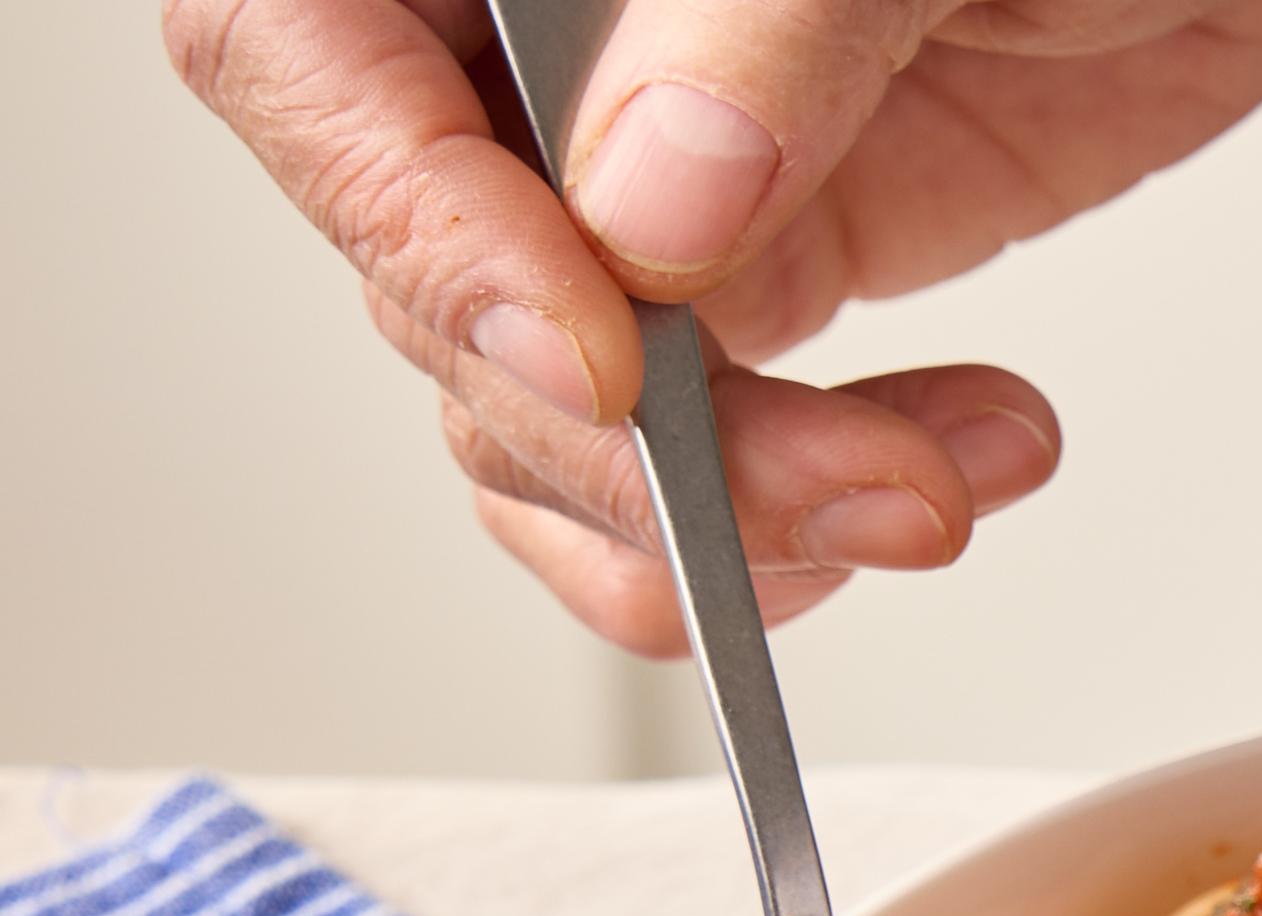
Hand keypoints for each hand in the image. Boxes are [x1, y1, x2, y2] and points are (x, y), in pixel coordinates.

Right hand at [167, 0, 1261, 650]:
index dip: (417, 232)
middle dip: (631, 443)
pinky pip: (699, 450)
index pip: (302, 60)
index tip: (602, 369)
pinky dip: (814, 520)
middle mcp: (527, 45)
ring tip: (929, 494)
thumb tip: (647, 205)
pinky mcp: (769, 263)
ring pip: (548, 413)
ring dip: (732, 518)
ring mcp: (637, 165)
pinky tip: (959, 468)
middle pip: (428, 285)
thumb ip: (771, 23)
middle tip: (842, 490)